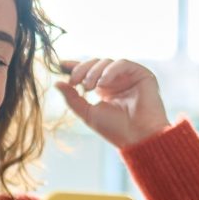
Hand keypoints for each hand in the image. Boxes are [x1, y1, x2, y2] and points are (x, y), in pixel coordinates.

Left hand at [55, 58, 170, 147]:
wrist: (137, 137)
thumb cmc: (115, 129)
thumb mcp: (87, 113)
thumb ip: (72, 98)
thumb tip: (57, 83)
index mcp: (104, 88)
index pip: (88, 71)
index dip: (75, 66)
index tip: (60, 64)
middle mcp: (116, 80)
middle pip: (95, 63)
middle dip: (81, 70)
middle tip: (74, 82)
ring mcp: (128, 76)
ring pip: (107, 62)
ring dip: (94, 72)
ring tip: (89, 87)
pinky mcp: (141, 74)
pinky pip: (122, 63)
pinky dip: (110, 70)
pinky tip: (102, 83)